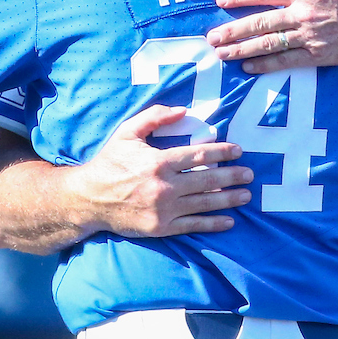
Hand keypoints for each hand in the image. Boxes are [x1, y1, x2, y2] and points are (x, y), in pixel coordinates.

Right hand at [65, 104, 253, 237]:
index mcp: (159, 161)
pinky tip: (229, 221)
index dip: (222, 152)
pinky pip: (193, 226)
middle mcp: (164, 186)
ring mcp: (164, 209)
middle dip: (232, 176)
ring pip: (204, 203)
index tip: (238, 151)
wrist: (88, 199)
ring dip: (229, 199)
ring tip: (246, 195)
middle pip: (207, 180)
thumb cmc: (110, 162)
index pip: (199, 155)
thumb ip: (154, 116)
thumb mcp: (128, 132)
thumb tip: (183, 110)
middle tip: (249, 174)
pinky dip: (213, 224)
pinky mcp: (161, 228)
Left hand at [207, 0, 337, 74]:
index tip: (220, 1)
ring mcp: (309, 36)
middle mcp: (302, 13)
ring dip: (242, 49)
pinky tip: (248, 67)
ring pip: (269, 43)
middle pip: (260, 22)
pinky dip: (266, 65)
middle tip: (211, 38)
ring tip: (222, 55)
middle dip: (233, 30)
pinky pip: (287, 61)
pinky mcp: (318, 55)